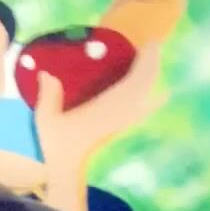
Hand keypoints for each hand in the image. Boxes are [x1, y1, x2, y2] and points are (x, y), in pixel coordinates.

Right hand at [33, 43, 165, 171]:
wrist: (68, 167)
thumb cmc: (56, 142)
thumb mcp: (46, 118)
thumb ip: (48, 95)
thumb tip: (47, 72)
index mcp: (106, 108)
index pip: (134, 82)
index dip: (145, 62)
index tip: (149, 43)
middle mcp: (120, 113)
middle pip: (145, 84)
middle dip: (151, 63)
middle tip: (152, 43)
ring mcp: (124, 120)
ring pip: (146, 95)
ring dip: (152, 76)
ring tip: (152, 59)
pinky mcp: (123, 125)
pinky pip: (145, 109)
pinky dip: (154, 100)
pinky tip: (163, 95)